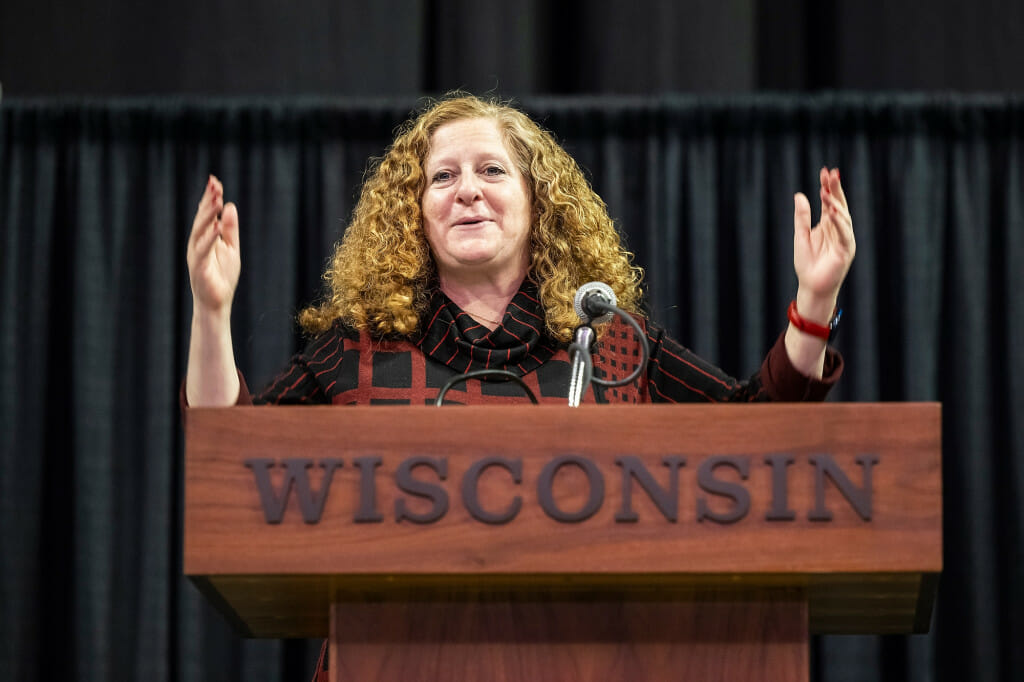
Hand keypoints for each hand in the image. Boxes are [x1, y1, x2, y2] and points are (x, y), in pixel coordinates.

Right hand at [187, 175, 240, 315]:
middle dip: (208, 201)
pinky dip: (210, 237)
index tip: (215, 181)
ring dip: (208, 214)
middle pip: (202, 218)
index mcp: (204, 238)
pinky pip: (203, 249)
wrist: (216, 303)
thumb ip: (230, 229)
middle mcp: (197, 244)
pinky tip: (218, 225)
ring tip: (217, 199)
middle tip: (214, 184)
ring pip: (200, 230)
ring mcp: (196, 255)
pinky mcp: (199, 267)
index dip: (210, 198)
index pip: (206, 214)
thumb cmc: (222, 277)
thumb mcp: (231, 248)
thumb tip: (230, 206)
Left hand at [792, 167, 855, 315]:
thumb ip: (801, 217)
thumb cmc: (807, 264)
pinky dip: (839, 222)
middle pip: (839, 205)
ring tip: (826, 191)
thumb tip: (799, 195)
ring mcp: (844, 239)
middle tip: (831, 173)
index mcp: (828, 224)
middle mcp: (838, 229)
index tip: (825, 171)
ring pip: (843, 217)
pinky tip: (832, 211)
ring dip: (835, 204)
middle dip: (836, 189)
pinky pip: (844, 233)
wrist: (811, 286)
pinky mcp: (846, 250)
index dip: (828, 186)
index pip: (830, 201)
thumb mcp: (801, 236)